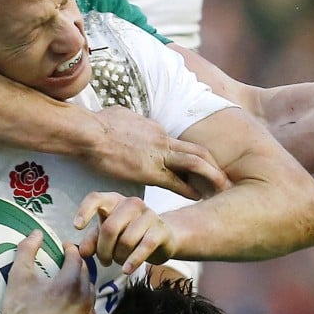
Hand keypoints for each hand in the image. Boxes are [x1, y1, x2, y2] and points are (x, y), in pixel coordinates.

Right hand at [0, 231, 96, 313]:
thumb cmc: (18, 309)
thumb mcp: (19, 276)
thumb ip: (27, 250)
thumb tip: (36, 232)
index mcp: (69, 282)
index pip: (76, 257)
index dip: (70, 249)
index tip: (63, 247)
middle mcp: (83, 299)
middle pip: (85, 274)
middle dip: (77, 265)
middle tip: (66, 263)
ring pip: (90, 293)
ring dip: (83, 285)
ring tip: (71, 283)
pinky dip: (86, 307)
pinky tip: (78, 307)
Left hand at [74, 192, 176, 273]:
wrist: (162, 237)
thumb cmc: (128, 232)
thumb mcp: (107, 235)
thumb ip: (93, 240)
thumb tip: (82, 252)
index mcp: (114, 200)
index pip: (96, 199)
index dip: (85, 211)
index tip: (77, 226)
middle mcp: (131, 204)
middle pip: (110, 228)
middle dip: (104, 250)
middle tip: (104, 261)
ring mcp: (148, 215)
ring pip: (126, 240)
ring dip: (119, 257)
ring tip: (119, 261)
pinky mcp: (160, 230)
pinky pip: (145, 247)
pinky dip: (133, 260)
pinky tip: (127, 270)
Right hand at [84, 106, 228, 199]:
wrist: (89, 132)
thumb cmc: (97, 124)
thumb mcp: (120, 115)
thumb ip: (129, 122)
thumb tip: (126, 122)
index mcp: (155, 129)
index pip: (179, 145)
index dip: (190, 157)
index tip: (197, 168)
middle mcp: (163, 139)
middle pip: (197, 150)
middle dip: (214, 164)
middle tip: (224, 177)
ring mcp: (159, 154)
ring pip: (196, 163)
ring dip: (212, 176)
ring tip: (222, 188)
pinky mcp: (150, 171)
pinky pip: (178, 182)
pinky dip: (192, 190)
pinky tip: (200, 198)